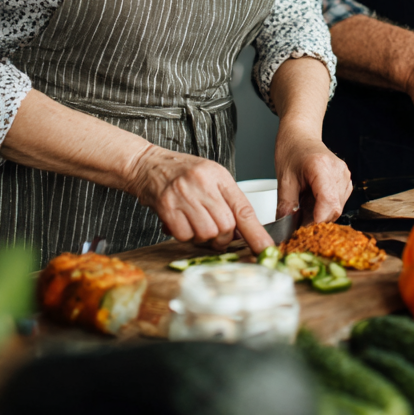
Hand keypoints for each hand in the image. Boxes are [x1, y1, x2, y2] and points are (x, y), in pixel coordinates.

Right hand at [126, 145, 273, 253]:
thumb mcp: (211, 177)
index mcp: (219, 176)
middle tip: (215, 232)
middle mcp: (203, 184)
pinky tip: (180, 222)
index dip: (256, 234)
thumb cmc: (182, 172)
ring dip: (203, 237)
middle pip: (226, 226)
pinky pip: (184, 235)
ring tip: (195, 223)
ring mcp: (184, 195)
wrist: (147, 164)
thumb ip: (227, 201)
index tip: (266, 250)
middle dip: (223, 236)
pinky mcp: (166, 207)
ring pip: (207, 233)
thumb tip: (242, 233)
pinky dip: (184, 235)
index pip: (244, 209)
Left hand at [274, 123, 352, 222]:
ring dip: (320, 214)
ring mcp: (344, 176)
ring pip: (337, 209)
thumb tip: (286, 230)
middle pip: (334, 209)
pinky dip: (325, 207)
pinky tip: (313, 199)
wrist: (301, 134)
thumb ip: (286, 206)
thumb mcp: (283, 179)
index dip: (316, 221)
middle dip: (316, 220)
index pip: (328, 203)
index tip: (302, 230)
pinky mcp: (345, 181)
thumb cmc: (292, 150)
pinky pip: (338, 203)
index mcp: (321, 167)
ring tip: (304, 202)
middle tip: (297, 218)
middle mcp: (338, 171)